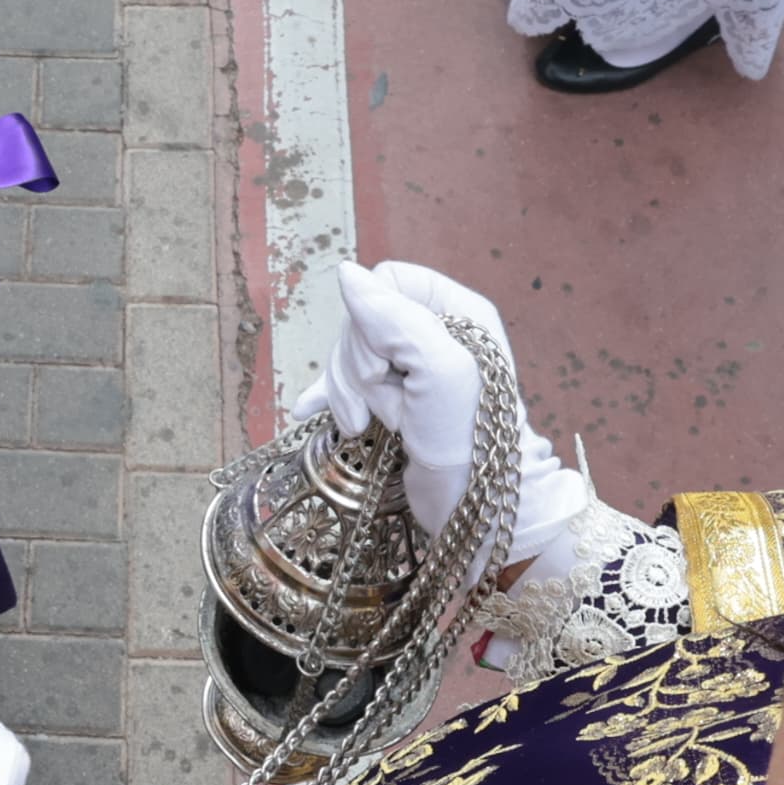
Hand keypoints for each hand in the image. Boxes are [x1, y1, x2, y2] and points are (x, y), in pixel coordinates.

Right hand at [293, 261, 601, 576]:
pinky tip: (309, 411)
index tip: (384, 368)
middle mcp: (434, 331)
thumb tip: (347, 274)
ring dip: (350, 393)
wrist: (474, 510)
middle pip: (361, 320)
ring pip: (348, 354)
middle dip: (360, 369)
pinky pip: (343, 382)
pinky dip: (328, 397)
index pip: (387, 281)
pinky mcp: (393, 399)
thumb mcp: (439, 371)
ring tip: (370, 426)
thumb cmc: (469, 443)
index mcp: (457, 310)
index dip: (371, 322)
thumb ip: (396, 318)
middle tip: (389, 408)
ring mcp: (411, 368)